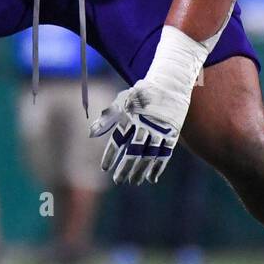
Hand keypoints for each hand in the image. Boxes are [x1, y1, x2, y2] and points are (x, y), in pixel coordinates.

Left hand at [89, 25, 206, 184]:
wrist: (170, 82)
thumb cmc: (141, 93)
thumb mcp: (122, 101)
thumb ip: (108, 118)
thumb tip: (91, 133)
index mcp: (131, 116)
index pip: (118, 140)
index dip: (111, 155)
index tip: (104, 169)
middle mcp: (145, 124)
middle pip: (134, 151)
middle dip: (125, 167)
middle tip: (119, 180)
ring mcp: (160, 130)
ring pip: (149, 156)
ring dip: (141, 170)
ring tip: (133, 181)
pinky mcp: (172, 134)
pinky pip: (165, 154)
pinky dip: (158, 167)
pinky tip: (151, 178)